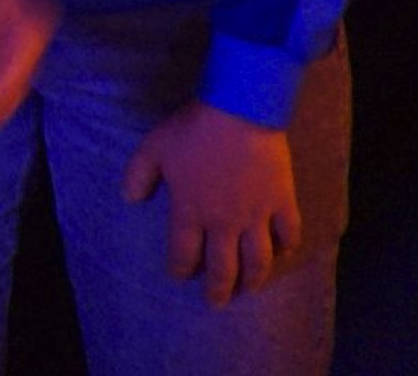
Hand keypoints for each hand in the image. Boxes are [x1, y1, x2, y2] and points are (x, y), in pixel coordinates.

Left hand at [122, 99, 299, 304]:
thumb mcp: (152, 149)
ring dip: (252, 279)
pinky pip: (288, 234)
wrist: (238, 114)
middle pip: (223, 267)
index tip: (179, 277)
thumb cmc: (192, 131)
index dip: (180, 268)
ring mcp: (256, 216)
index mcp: (190, 212)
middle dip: (218, 288)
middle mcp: (224, 223)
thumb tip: (129, 200)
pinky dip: (287, 247)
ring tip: (248, 290)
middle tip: (216, 302)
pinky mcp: (282, 203)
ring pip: (257, 260)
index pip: (183, 252)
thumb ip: (137, 176)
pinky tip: (283, 253)